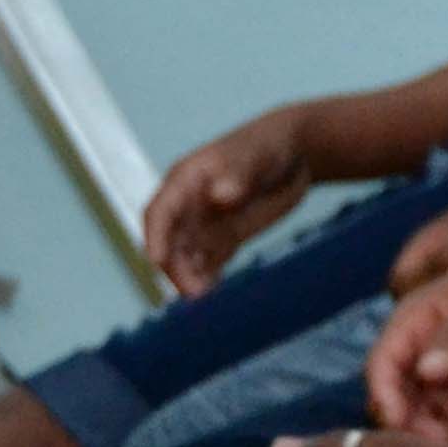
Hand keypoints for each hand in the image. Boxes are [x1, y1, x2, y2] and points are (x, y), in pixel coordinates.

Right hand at [144, 107, 317, 293]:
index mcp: (186, 181)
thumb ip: (237, 174)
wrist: (293, 152)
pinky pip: (211, 261)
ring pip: (188, 255)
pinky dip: (209, 277)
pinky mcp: (226, 236)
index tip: (155, 261)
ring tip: (203, 300)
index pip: (161, 212)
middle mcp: (189, 204)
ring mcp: (206, 222)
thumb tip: (220, 196)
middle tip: (193, 294)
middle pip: (171, 240)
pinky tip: (215, 295)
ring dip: (190, 276)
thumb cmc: (268, 147)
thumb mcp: (255, 156)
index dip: (156, 237)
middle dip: (175, 267)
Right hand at [367, 234, 447, 431]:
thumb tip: (427, 373)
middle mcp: (431, 348)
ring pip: (426, 414)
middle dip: (407, 422)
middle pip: (402, 394)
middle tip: (429, 444)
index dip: (384, 390)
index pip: (386, 358)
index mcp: (421, 316)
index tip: (396, 420)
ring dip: (430, 436)